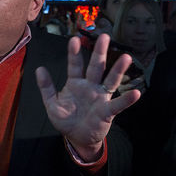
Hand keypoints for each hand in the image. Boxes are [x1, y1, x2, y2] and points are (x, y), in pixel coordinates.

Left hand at [35, 34, 140, 161]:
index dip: (74, 53)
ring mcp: (100, 97)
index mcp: (76, 83)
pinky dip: (127, 99)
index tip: (74, 39)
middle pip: (96, 67)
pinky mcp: (107, 111)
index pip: (75, 65)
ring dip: (118, 70)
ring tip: (126, 57)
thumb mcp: (52, 105)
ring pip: (110, 80)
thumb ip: (46, 87)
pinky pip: (118, 104)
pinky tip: (136, 93)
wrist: (77, 138)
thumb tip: (39, 69)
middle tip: (105, 37)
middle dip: (100, 52)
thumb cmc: (66, 120)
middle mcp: (90, 86)